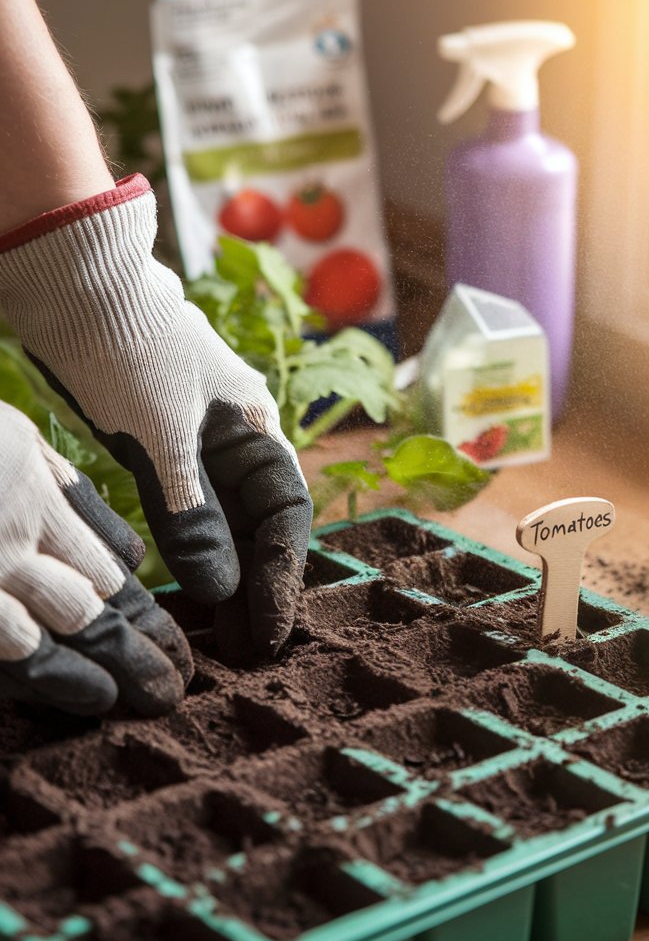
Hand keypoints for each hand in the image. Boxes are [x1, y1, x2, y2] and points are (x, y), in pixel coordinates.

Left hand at [0, 175, 312, 661]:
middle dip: (256, 589)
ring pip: (223, 524)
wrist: (71, 286)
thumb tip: (221, 594)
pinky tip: (179, 590)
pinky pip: (185, 513)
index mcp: (257, 426)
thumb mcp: (161, 438)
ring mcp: (197, 441)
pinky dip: (187, 554)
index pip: (286, 516)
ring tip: (216, 637)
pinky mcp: (158, 446)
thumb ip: (192, 517)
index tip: (265, 632)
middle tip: (242, 653)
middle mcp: (237, 437)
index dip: (281, 577)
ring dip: (224, 579)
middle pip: (261, 526)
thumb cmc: (125, 350)